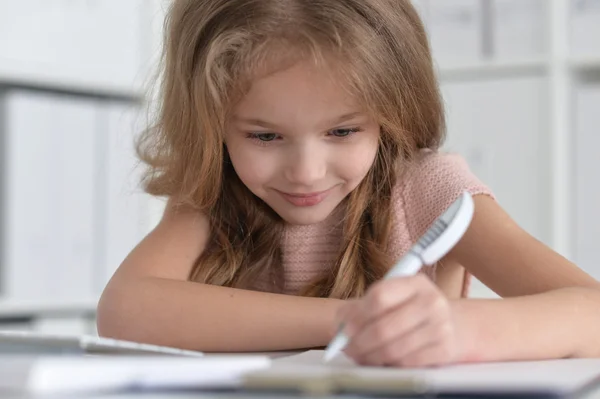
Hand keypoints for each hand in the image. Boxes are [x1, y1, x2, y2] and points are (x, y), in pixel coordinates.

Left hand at [336, 274, 468, 367]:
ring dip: (369, 356)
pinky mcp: (445, 349)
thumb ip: (361, 307)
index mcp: (415, 282)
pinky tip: (380, 361)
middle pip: (384, 327)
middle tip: (347, 348)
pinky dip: (388, 365)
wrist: (451, 323)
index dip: (357, 315)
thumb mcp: (391, 298)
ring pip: (393, 349)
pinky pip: (406, 363)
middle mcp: (432, 301)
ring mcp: (441, 326)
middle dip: (359, 342)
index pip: (379, 296)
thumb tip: (340, 326)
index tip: (344, 328)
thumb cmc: (410, 310)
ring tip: (360, 356)